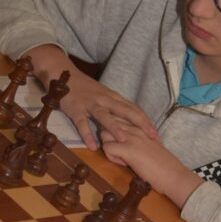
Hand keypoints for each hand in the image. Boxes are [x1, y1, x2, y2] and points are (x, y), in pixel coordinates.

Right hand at [25, 45, 157, 150]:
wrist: (64, 75)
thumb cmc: (86, 89)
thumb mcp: (104, 96)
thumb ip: (116, 108)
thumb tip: (131, 124)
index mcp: (114, 98)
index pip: (134, 110)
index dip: (146, 122)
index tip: (156, 135)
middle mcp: (105, 100)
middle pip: (126, 111)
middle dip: (141, 124)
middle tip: (152, 138)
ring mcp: (90, 104)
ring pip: (105, 116)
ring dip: (115, 128)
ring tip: (124, 140)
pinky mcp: (76, 109)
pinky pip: (82, 123)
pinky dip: (87, 134)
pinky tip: (93, 146)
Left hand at [101, 126, 203, 208]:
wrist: (173, 174)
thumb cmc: (164, 163)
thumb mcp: (150, 144)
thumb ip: (138, 138)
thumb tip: (127, 140)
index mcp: (140, 125)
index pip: (117, 116)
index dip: (114, 130)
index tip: (122, 142)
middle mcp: (134, 127)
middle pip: (107, 124)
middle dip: (108, 137)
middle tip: (119, 150)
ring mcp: (131, 137)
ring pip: (104, 134)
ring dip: (109, 146)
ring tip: (121, 157)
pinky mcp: (128, 149)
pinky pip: (107, 148)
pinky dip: (111, 157)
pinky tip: (124, 163)